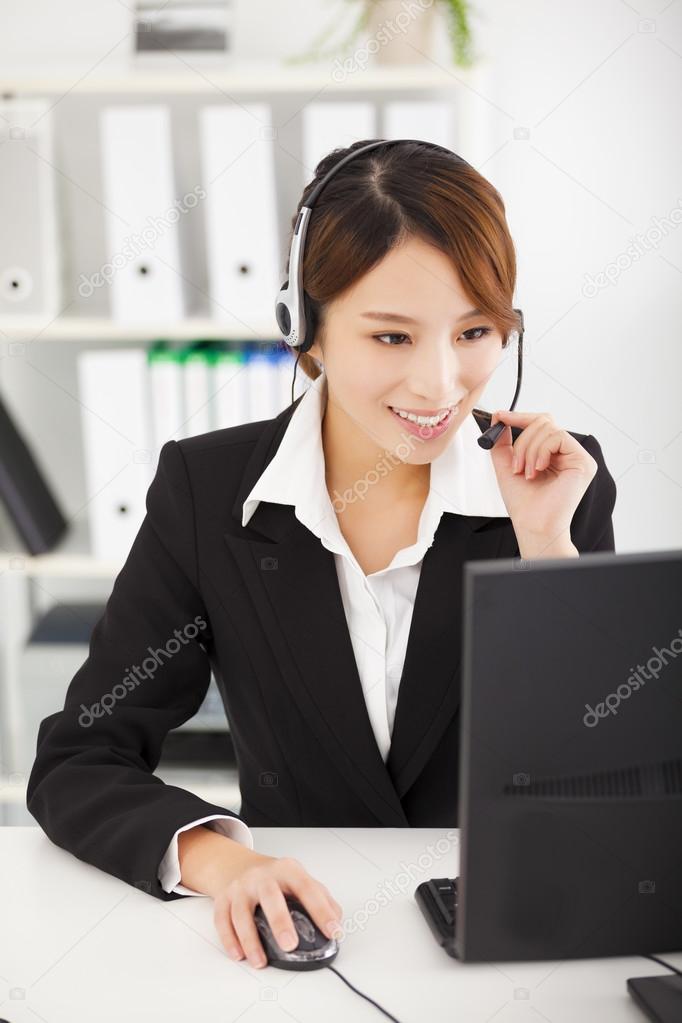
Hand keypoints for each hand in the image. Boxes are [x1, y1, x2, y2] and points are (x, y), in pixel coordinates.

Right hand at [211, 848, 343, 968]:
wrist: (238, 865)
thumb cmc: (274, 877)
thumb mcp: (299, 878)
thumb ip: (320, 896)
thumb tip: (337, 920)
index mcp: (287, 870)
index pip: (307, 888)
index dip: (321, 911)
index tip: (333, 931)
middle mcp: (262, 876)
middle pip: (270, 896)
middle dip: (280, 921)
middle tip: (290, 945)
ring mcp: (241, 886)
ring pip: (241, 912)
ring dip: (250, 939)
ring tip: (260, 960)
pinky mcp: (223, 898)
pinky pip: (223, 920)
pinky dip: (229, 939)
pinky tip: (239, 954)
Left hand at [488, 410, 596, 547]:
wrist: (533, 523)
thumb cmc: (524, 503)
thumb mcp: (506, 464)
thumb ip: (502, 441)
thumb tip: (499, 416)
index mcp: (552, 453)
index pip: (540, 423)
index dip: (519, 417)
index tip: (500, 416)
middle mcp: (566, 453)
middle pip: (544, 421)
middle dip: (522, 440)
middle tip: (516, 464)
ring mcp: (577, 456)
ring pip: (548, 428)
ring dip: (529, 450)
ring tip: (526, 473)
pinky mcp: (583, 461)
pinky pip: (558, 436)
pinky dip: (542, 451)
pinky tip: (538, 470)